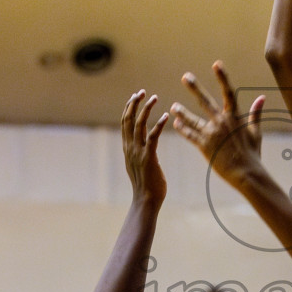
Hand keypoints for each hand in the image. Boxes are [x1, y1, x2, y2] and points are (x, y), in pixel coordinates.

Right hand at [122, 89, 167, 204]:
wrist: (146, 200)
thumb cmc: (146, 185)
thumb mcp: (138, 165)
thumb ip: (138, 153)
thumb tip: (142, 147)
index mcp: (127, 148)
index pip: (124, 123)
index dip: (128, 108)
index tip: (135, 96)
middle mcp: (130, 148)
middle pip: (128, 119)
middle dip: (134, 103)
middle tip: (142, 91)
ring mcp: (138, 152)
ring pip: (139, 124)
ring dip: (146, 109)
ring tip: (155, 97)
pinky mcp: (149, 157)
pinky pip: (153, 136)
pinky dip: (159, 124)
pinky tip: (166, 116)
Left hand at [170, 63, 264, 188]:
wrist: (246, 173)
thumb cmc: (252, 154)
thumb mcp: (255, 132)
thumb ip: (255, 114)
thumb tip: (262, 98)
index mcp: (234, 117)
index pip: (228, 92)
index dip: (222, 77)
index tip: (216, 64)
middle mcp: (222, 122)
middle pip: (205, 101)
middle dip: (194, 88)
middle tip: (185, 77)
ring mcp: (212, 134)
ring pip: (193, 120)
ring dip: (182, 112)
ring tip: (173, 107)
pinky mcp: (204, 146)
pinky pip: (190, 135)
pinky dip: (183, 129)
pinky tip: (176, 124)